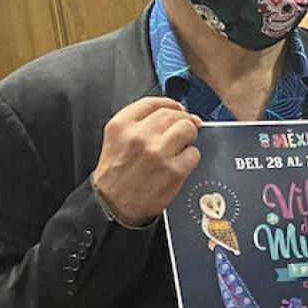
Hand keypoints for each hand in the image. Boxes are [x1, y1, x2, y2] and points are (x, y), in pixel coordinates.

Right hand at [91, 97, 201, 225]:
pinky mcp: (174, 170)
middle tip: (185, 127)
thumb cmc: (116, 173)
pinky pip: (194, 153)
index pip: (153, 102)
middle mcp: (139, 136)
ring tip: (184, 143)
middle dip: (183, 119)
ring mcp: (158, 153)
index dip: (170, 103)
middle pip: (173, 114)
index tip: (177, 108)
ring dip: (190, 134)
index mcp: (121, 125)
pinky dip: (191, 156)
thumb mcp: (116, 139)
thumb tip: (174, 111)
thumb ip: (139, 122)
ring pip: (187, 128)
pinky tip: (181, 162)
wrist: (113, 205)